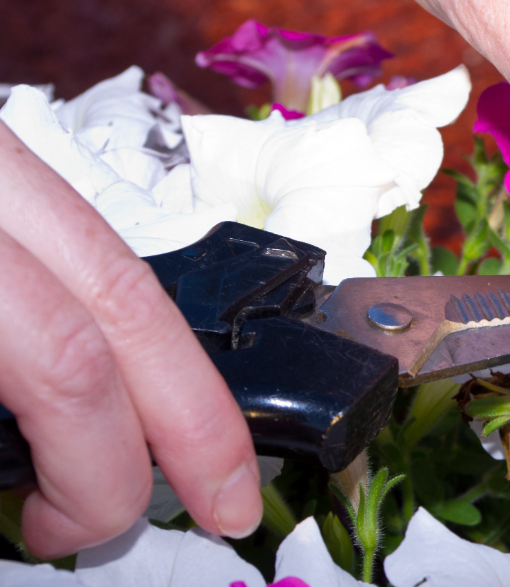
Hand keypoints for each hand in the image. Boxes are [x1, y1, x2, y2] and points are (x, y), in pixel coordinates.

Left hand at [0, 123, 261, 557]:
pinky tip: (109, 377)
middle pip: (137, 302)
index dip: (102, 473)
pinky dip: (112, 322)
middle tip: (224, 501)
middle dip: (198, 420)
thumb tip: (20, 485)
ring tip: (174, 448)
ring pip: (123, 265)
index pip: (70, 363)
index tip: (70, 530)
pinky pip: (79, 245)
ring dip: (165, 370)